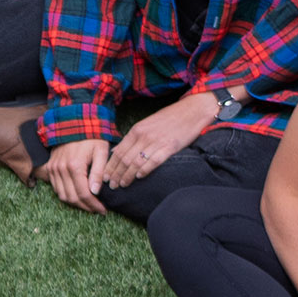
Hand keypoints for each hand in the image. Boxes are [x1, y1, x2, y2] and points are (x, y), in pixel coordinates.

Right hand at [37, 139, 111, 213]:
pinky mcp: (50, 168)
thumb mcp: (101, 151)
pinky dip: (66, 195)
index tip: (103, 210)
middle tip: (97, 209)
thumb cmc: (91, 137)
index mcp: (75, 166)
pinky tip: (77, 195)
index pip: (84, 194)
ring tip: (88, 205)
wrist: (74, 123)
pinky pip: (56, 188)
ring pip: (62, 196)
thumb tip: (95, 192)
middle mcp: (61, 169)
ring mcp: (53, 169)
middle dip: (86, 207)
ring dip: (76, 204)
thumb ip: (98, 172)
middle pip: (72, 198)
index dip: (94, 205)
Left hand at [103, 91, 223, 186]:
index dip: (110, 166)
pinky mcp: (169, 147)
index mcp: (136, 130)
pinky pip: (153, 161)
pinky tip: (139, 177)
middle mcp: (143, 136)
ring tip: (122, 185)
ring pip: (136, 162)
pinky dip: (144, 170)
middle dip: (115, 174)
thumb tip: (116, 151)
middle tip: (111, 186)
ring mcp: (156, 141)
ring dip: (127, 176)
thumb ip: (132, 138)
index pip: (118, 151)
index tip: (105, 176)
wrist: (192, 110)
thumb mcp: (147, 125)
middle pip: (124, 159)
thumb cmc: (169, 119)